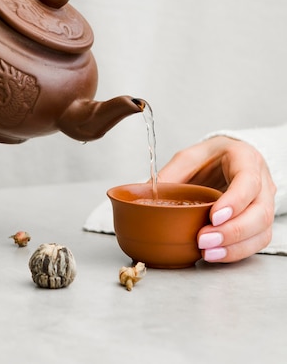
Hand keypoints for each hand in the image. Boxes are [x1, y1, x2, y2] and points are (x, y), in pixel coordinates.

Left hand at [158, 135, 275, 262]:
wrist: (229, 159)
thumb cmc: (211, 158)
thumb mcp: (189, 157)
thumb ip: (173, 174)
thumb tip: (148, 194)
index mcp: (245, 159)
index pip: (248, 182)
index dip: (234, 202)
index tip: (214, 216)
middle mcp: (262, 182)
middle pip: (259, 212)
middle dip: (233, 231)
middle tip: (204, 240)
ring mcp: (265, 203)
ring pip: (261, 231)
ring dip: (235, 247)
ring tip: (207, 253)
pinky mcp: (260, 222)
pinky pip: (256, 242)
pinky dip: (236, 252)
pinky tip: (215, 255)